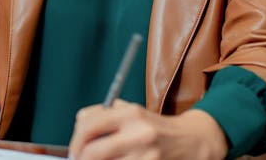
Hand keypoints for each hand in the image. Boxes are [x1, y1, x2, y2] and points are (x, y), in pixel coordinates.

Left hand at [68, 100, 227, 159]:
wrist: (192, 141)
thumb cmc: (155, 126)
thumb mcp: (132, 111)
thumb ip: (104, 113)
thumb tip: (79, 122)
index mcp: (130, 113)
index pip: (88, 127)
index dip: (75, 142)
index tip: (74, 151)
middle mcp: (138, 133)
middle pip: (92, 153)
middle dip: (81, 159)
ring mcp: (146, 155)